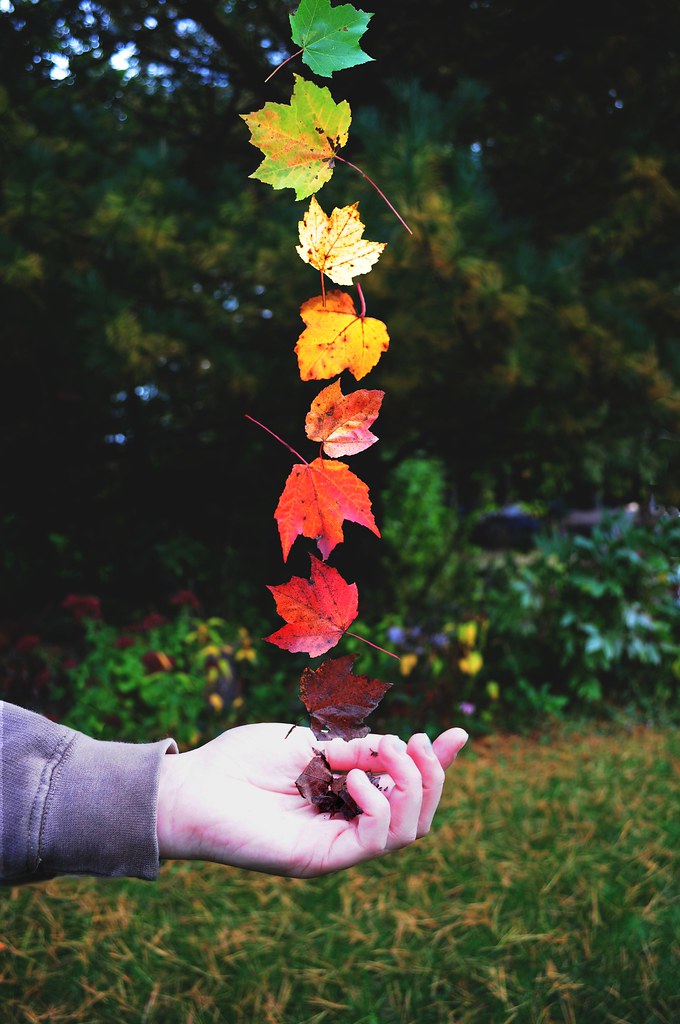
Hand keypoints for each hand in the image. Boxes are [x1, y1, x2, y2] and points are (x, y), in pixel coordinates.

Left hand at [156, 722, 467, 876]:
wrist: (194, 788)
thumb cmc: (241, 762)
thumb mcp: (311, 743)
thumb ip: (359, 749)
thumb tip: (405, 742)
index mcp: (346, 794)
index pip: (405, 787)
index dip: (436, 765)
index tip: (457, 735)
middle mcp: (347, 823)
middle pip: (418, 813)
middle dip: (430, 773)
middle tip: (412, 740)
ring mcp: (337, 844)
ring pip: (409, 830)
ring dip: (411, 785)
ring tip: (382, 752)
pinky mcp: (323, 859)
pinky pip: (376, 839)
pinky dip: (380, 803)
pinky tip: (352, 779)